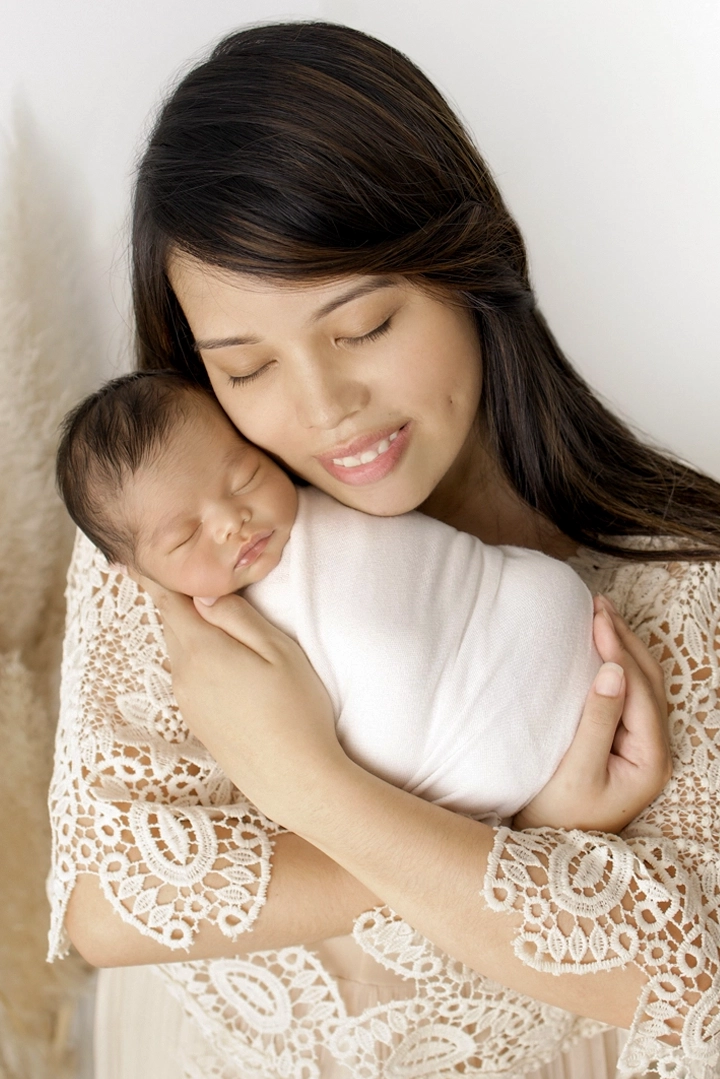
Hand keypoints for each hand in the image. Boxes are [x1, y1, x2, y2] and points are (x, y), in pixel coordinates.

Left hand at [136, 575, 345, 824]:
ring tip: (213, 614)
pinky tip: (227, 662)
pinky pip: (190, 677)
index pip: (170, 603)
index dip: (155, 579)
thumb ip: (238, 618)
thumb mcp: (278, 651)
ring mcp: (188, 702)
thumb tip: (205, 594)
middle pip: (174, 626)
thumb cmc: (296, 709)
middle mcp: (184, 676)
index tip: (136, 560)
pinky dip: (199, 658)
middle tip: (188, 577)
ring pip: (182, 652)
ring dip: (193, 632)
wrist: (295, 780)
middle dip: (179, 602)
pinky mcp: (198, 722)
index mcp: (201, 651)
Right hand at [514, 595, 670, 832]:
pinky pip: (627, 696)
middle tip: (598, 605)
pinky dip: (616, 667)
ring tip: (600, 616)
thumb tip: (614, 670)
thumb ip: (597, 720)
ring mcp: (641, 748)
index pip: (639, 689)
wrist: (548, 847)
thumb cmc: (556, 814)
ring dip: (623, 648)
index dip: (619, 649)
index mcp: (650, 758)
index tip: (594, 617)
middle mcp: (654, 751)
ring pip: (641, 686)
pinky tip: (599, 650)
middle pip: (648, 681)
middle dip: (625, 639)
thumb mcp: (576, 769)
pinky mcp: (624, 746)